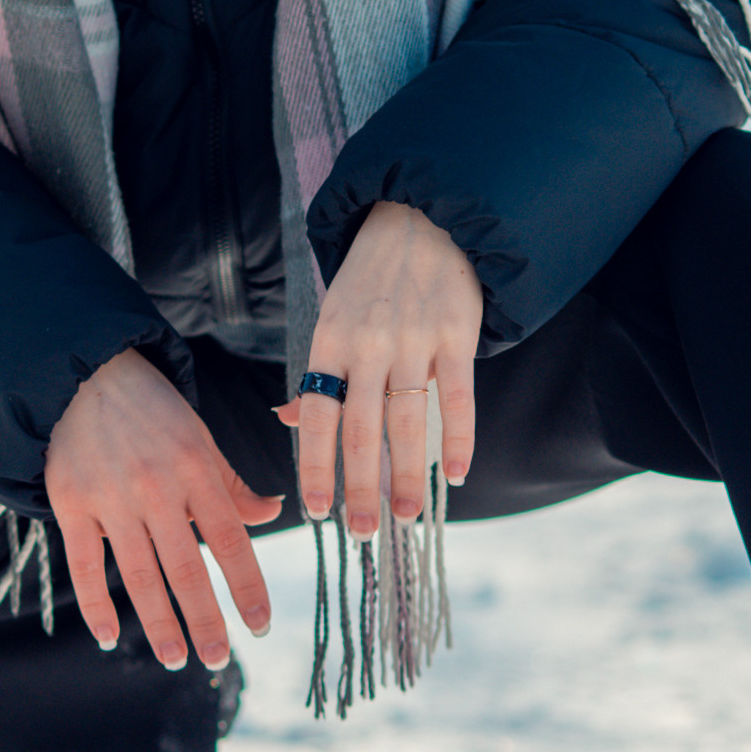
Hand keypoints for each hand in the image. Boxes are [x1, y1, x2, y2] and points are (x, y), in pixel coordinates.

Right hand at [45, 346, 282, 671]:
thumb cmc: (152, 412)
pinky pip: (84, 565)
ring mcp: (111, 498)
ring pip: (139, 574)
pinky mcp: (71, 503)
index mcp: (196, 469)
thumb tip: (272, 515)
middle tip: (218, 660)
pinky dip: (96, 604)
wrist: (84, 374)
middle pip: (185, 567)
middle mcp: (156, 487)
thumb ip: (232, 484)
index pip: (231, 539)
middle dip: (205, 619)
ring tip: (177, 659)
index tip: (261, 625)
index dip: (247, 586)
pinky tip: (108, 638)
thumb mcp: (199, 440)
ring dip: (158, 623)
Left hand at [277, 199, 478, 536]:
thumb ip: (318, 373)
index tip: (318, 513)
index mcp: (329, 341)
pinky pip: (459, 396)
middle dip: (360, 487)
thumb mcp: (333, 319)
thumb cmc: (372, 282)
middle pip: (360, 429)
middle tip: (362, 533)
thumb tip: (289, 425)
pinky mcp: (457, 332)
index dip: (317, 468)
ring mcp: (415, 338)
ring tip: (408, 517)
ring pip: (408, 421)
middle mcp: (368, 343)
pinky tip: (457, 475)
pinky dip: (461, 439)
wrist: (422, 218)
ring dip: (408, 475)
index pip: (317, 417)